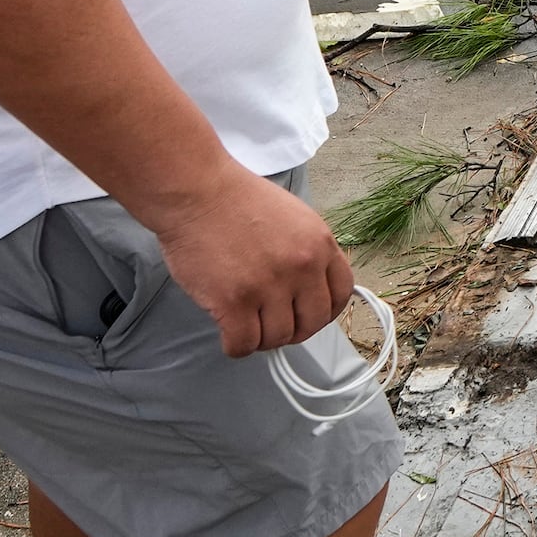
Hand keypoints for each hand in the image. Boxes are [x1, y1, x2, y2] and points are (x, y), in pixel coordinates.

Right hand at [151, 166, 355, 356]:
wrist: (196, 191)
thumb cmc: (236, 200)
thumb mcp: (293, 217)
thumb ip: (307, 251)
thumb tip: (308, 289)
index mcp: (319, 244)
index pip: (340, 294)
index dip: (324, 311)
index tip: (308, 314)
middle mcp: (301, 267)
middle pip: (312, 323)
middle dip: (293, 330)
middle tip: (272, 323)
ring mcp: (268, 286)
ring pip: (277, 338)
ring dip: (262, 338)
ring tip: (246, 323)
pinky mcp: (234, 302)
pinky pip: (243, 344)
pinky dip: (236, 346)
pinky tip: (228, 332)